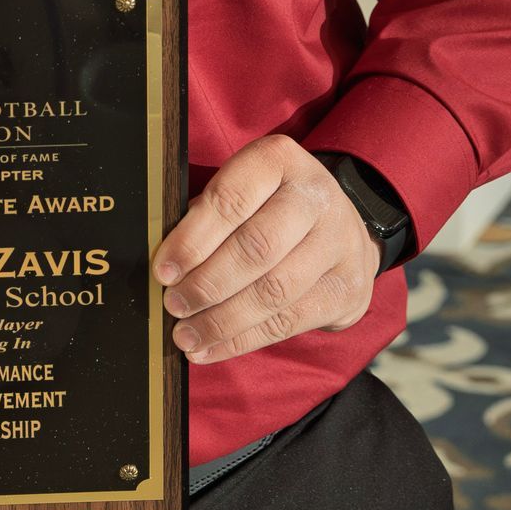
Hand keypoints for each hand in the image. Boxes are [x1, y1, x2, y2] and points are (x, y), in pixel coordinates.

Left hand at [153, 135, 378, 364]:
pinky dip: (242, 340)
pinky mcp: (347, 289)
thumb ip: (207, 216)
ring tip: (185, 335)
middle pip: (256, 248)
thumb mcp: (243, 190)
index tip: (163, 271)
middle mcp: (316, 197)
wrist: (342, 227)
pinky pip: (288, 322)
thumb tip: (165, 264)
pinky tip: (211, 348)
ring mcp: (339, 244)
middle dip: (207, 283)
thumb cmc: (270, 208)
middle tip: (173, 305)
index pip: (231, 200)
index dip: (193, 239)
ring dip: (221, 320)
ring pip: (273, 291)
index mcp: (280, 161)